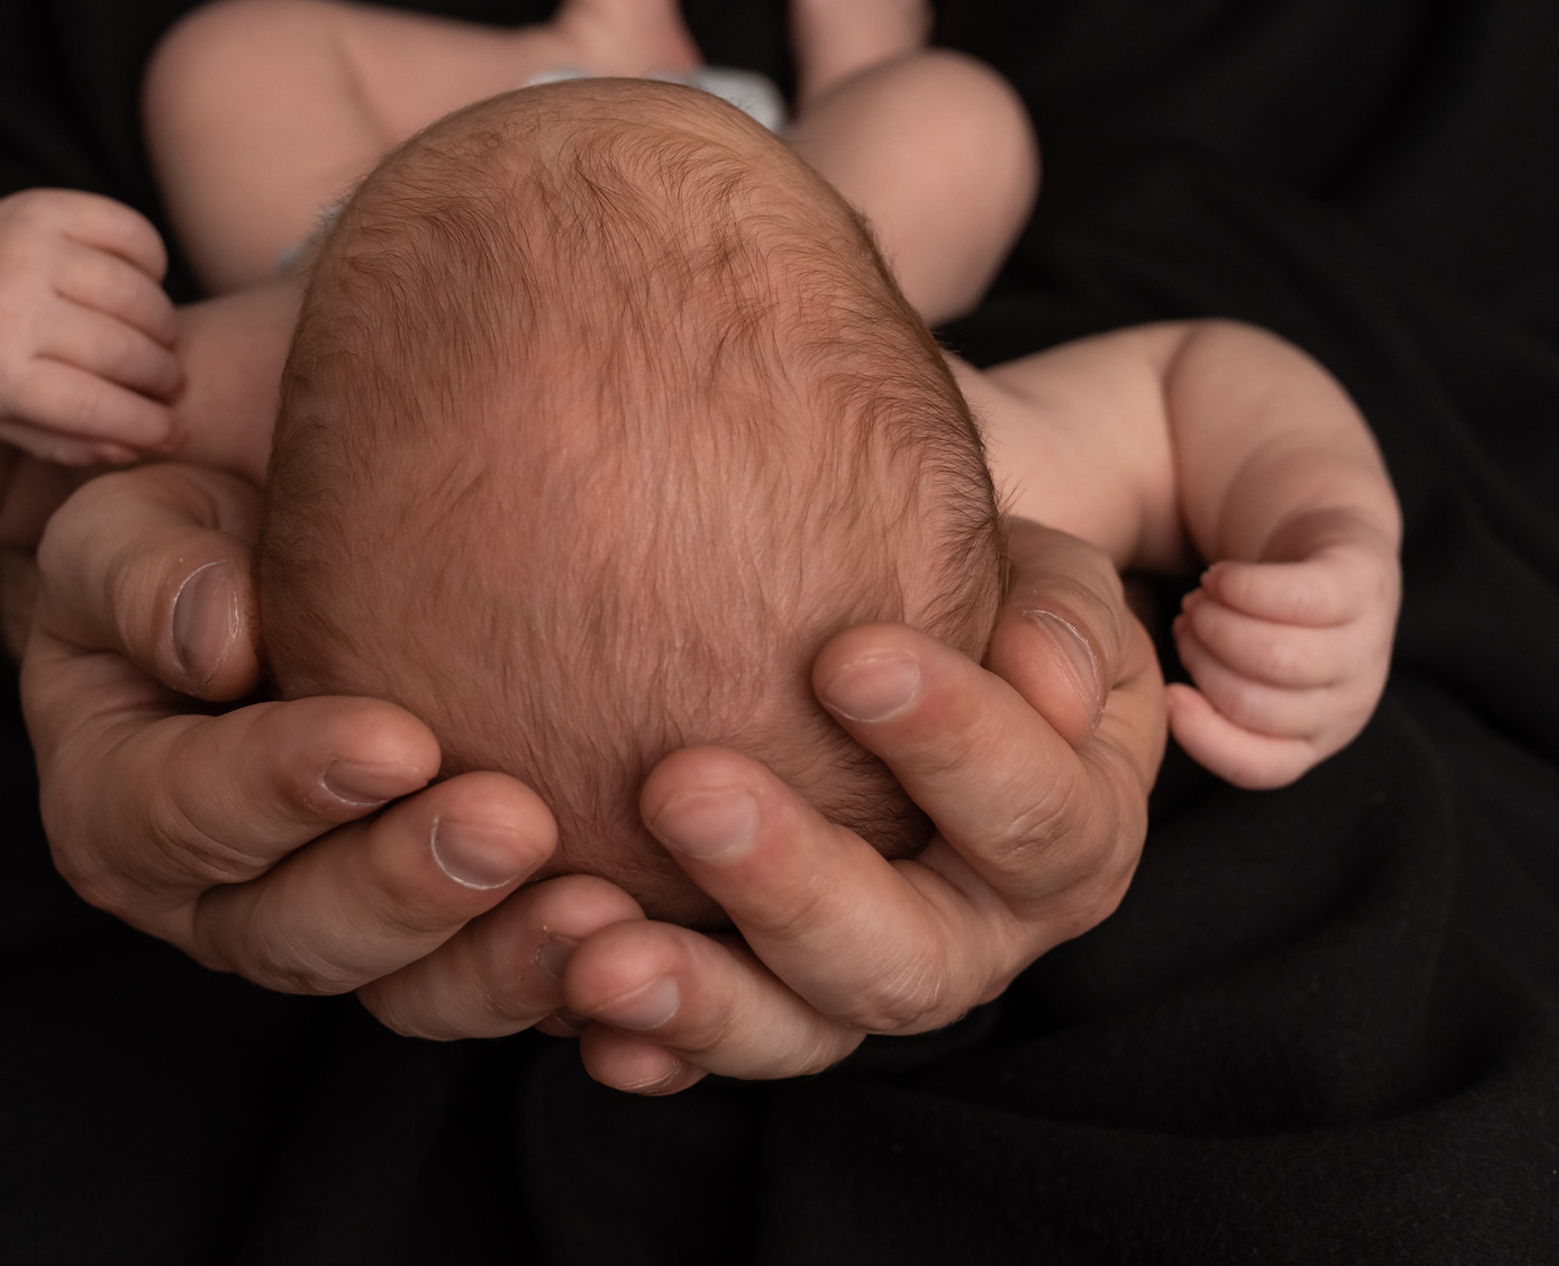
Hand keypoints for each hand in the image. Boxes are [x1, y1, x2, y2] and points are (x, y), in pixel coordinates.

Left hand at [0, 188, 183, 466]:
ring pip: (135, 293)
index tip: (175, 433)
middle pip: (122, 349)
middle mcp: (4, 303)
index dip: (147, 424)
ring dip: (163, 325)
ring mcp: (24, 246)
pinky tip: (142, 288)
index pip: (90, 405)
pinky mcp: (43, 207)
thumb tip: (148, 441)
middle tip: (168, 385)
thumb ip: (72, 442)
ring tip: (158, 342)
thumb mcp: (2, 424)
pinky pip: (131, 233)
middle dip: (161, 376)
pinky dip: (153, 265)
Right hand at [16, 463, 645, 1023]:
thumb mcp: (132, 530)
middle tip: (513, 823)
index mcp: (120, 802)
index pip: (178, 813)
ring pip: (404, 987)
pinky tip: (646, 944)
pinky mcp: (436, 937)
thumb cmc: (195, 532)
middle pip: (296, 932)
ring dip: (500, 960)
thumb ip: (149, 577)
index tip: (396, 738)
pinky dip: (567, 983)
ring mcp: (331, 925)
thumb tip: (216, 638)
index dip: (280, 786)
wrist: (287, 546)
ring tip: (598, 911)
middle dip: (406, 885)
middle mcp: (217, 894)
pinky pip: (494, 986)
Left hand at [543, 518, 1166, 1093]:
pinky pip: (700, 1049)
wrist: (908, 646)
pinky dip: (642, 1037)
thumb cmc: (984, 604)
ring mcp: (858, 982)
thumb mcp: (1046, 589)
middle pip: (902, 960)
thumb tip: (1049, 682)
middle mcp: (971, 938)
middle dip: (790, 885)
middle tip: (683, 789)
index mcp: (1065, 843)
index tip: (849, 657)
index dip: (954, 743)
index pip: (1033, 817)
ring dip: (696, 995)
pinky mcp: (762, 1001)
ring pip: (794, 1028)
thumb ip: (1058, 619)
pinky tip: (574, 997)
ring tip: (598, 949)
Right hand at [1166, 506, 1400, 788]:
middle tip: (1188, 625)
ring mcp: (1364, 645)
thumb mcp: (1233, 670)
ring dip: (1214, 622)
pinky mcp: (1363, 585)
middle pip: (1253, 704)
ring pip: (1276, 657)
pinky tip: (1219, 576)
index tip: (1169, 694)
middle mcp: (1347, 702)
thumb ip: (1188, 697)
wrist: (1325, 543)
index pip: (1261, 766)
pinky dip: (1242, 587)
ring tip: (1201, 600)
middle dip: (1199, 659)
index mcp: (1313, 737)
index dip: (1204, 737)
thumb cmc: (1261, 618)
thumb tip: (1112, 698)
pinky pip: (1298, 598)